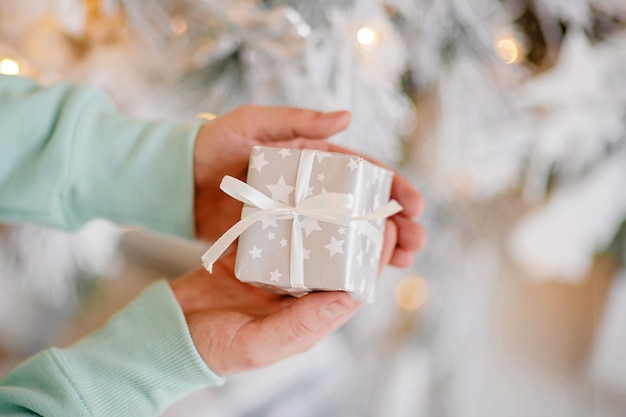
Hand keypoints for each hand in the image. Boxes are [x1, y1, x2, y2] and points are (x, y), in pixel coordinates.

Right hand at [171, 216, 397, 374]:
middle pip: (341, 262)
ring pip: (315, 245)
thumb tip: (349, 297)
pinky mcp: (257, 261)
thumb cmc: (211, 348)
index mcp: (309, 319)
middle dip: (362, 234)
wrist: (169, 332)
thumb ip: (301, 325)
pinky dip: (294, 216)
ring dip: (332, 220)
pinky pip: (283, 235)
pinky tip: (301, 194)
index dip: (375, 259)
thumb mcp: (256, 343)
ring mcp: (279, 277)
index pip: (354, 287)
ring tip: (346, 191)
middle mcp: (300, 297)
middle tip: (375, 201)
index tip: (389, 227)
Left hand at [193, 105, 425, 267]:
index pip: (362, 171)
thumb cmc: (213, 145)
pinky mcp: (281, 236)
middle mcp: (311, 186)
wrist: (178, 180)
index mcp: (312, 157)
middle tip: (416, 243)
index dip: (392, 187)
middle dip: (393, 223)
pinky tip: (356, 277)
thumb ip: (296, 120)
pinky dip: (338, 262)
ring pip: (345, 232)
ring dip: (374, 247)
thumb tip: (347, 117)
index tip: (415, 206)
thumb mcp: (253, 123)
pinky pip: (316, 250)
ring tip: (400, 263)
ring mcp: (298, 214)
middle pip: (362, 206)